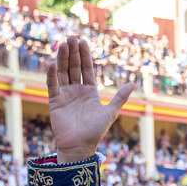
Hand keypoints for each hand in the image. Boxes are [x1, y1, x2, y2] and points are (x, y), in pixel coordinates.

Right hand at [47, 37, 135, 163]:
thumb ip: (119, 97)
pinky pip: (52, 85)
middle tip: (71, 38)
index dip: (85, 56)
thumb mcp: (110, 113)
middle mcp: (77, 91)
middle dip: (73, 53)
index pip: (87, 69)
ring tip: (64, 44)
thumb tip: (134, 84)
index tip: (83, 42)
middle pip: (74, 67)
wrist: (79, 147)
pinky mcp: (54, 101)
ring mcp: (65, 95)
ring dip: (63, 59)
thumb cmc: (95, 132)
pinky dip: (52, 74)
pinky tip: (53, 63)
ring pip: (63, 72)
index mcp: (90, 92)